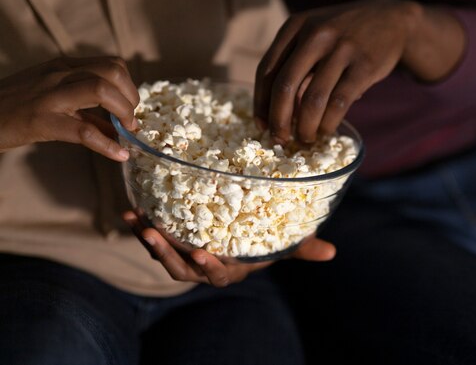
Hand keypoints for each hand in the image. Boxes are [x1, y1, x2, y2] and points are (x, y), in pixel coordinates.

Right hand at [0, 56, 138, 160]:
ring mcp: (50, 95)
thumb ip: (86, 109)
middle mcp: (59, 74)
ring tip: (127, 131)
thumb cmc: (15, 107)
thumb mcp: (51, 97)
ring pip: (102, 91)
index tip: (131, 106)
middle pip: (113, 72)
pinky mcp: (41, 120)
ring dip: (124, 113)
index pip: (112, 64)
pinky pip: (84, 131)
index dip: (130, 86)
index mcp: (64, 66)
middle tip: (130, 119)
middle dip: (132, 97)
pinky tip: (118, 155)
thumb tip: (121, 127)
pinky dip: (107, 146)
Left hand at [123, 211, 335, 287]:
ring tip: (137, 222)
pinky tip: (130, 211)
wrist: (240, 239)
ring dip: (149, 241)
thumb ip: (303, 248)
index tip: (204, 254)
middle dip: (168, 255)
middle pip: (183, 270)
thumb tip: (333, 252)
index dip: (211, 268)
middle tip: (154, 235)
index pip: (220, 275)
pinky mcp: (175, 241)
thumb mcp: (282, 245)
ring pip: (165, 256)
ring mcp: (188, 255)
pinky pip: (155, 239)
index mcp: (232, 268)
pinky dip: (141, 228)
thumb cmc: (263, 243)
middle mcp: (206, 266)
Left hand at [255, 0, 464, 143]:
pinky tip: (326, 131)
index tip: (261, 125)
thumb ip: (293, 65)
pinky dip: (328, 123)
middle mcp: (315, 35)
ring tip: (305, 138)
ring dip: (305, 127)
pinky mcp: (364, 66)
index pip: (266, 71)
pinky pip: (339, 103)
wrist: (391, 20)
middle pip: (284, 87)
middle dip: (278, 120)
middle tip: (280, 139)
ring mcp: (341, 49)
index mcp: (295, 27)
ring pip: (312, 100)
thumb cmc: (343, 36)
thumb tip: (272, 114)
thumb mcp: (313, 35)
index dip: (261, 103)